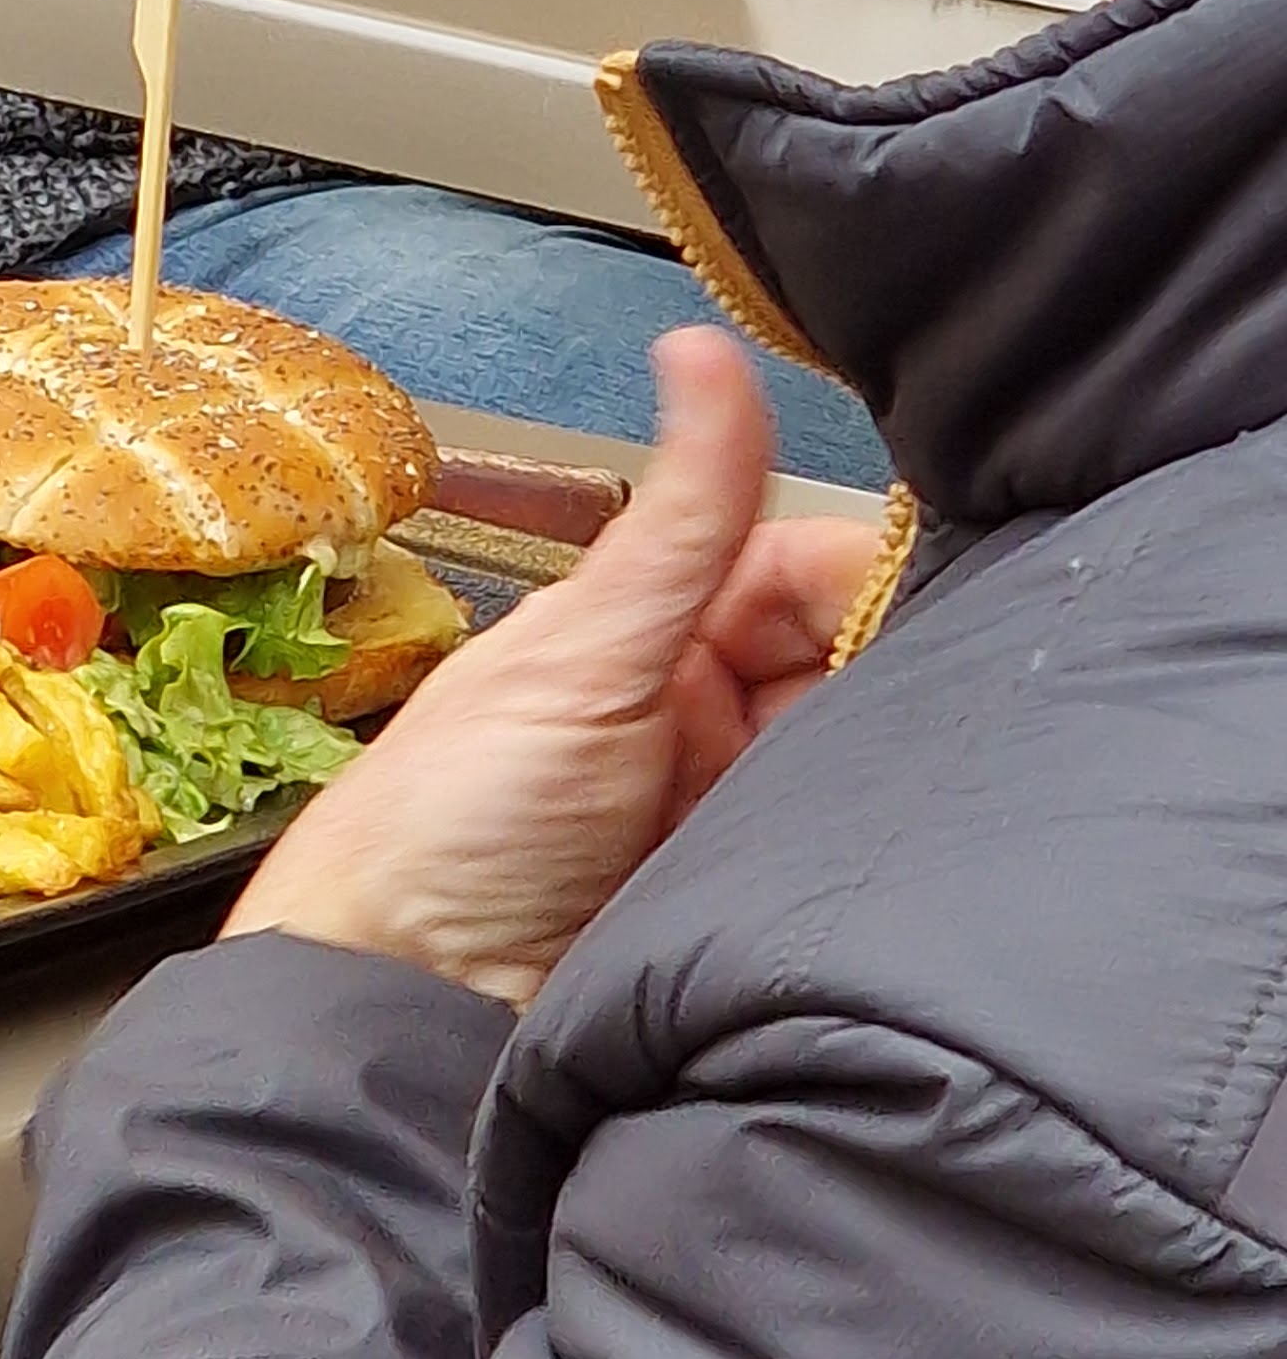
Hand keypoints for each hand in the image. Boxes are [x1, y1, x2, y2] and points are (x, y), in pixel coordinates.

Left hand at [220, 330, 880, 1006]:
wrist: (397, 1005)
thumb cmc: (443, 824)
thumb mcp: (582, 654)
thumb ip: (676, 520)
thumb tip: (703, 353)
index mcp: (648, 633)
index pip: (803, 569)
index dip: (871, 574)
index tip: (944, 591)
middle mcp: (696, 716)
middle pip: (846, 666)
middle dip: (898, 673)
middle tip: (962, 698)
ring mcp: (722, 815)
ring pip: (854, 764)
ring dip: (891, 768)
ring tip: (939, 777)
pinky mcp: (738, 909)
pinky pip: (838, 863)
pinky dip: (875, 854)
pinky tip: (915, 852)